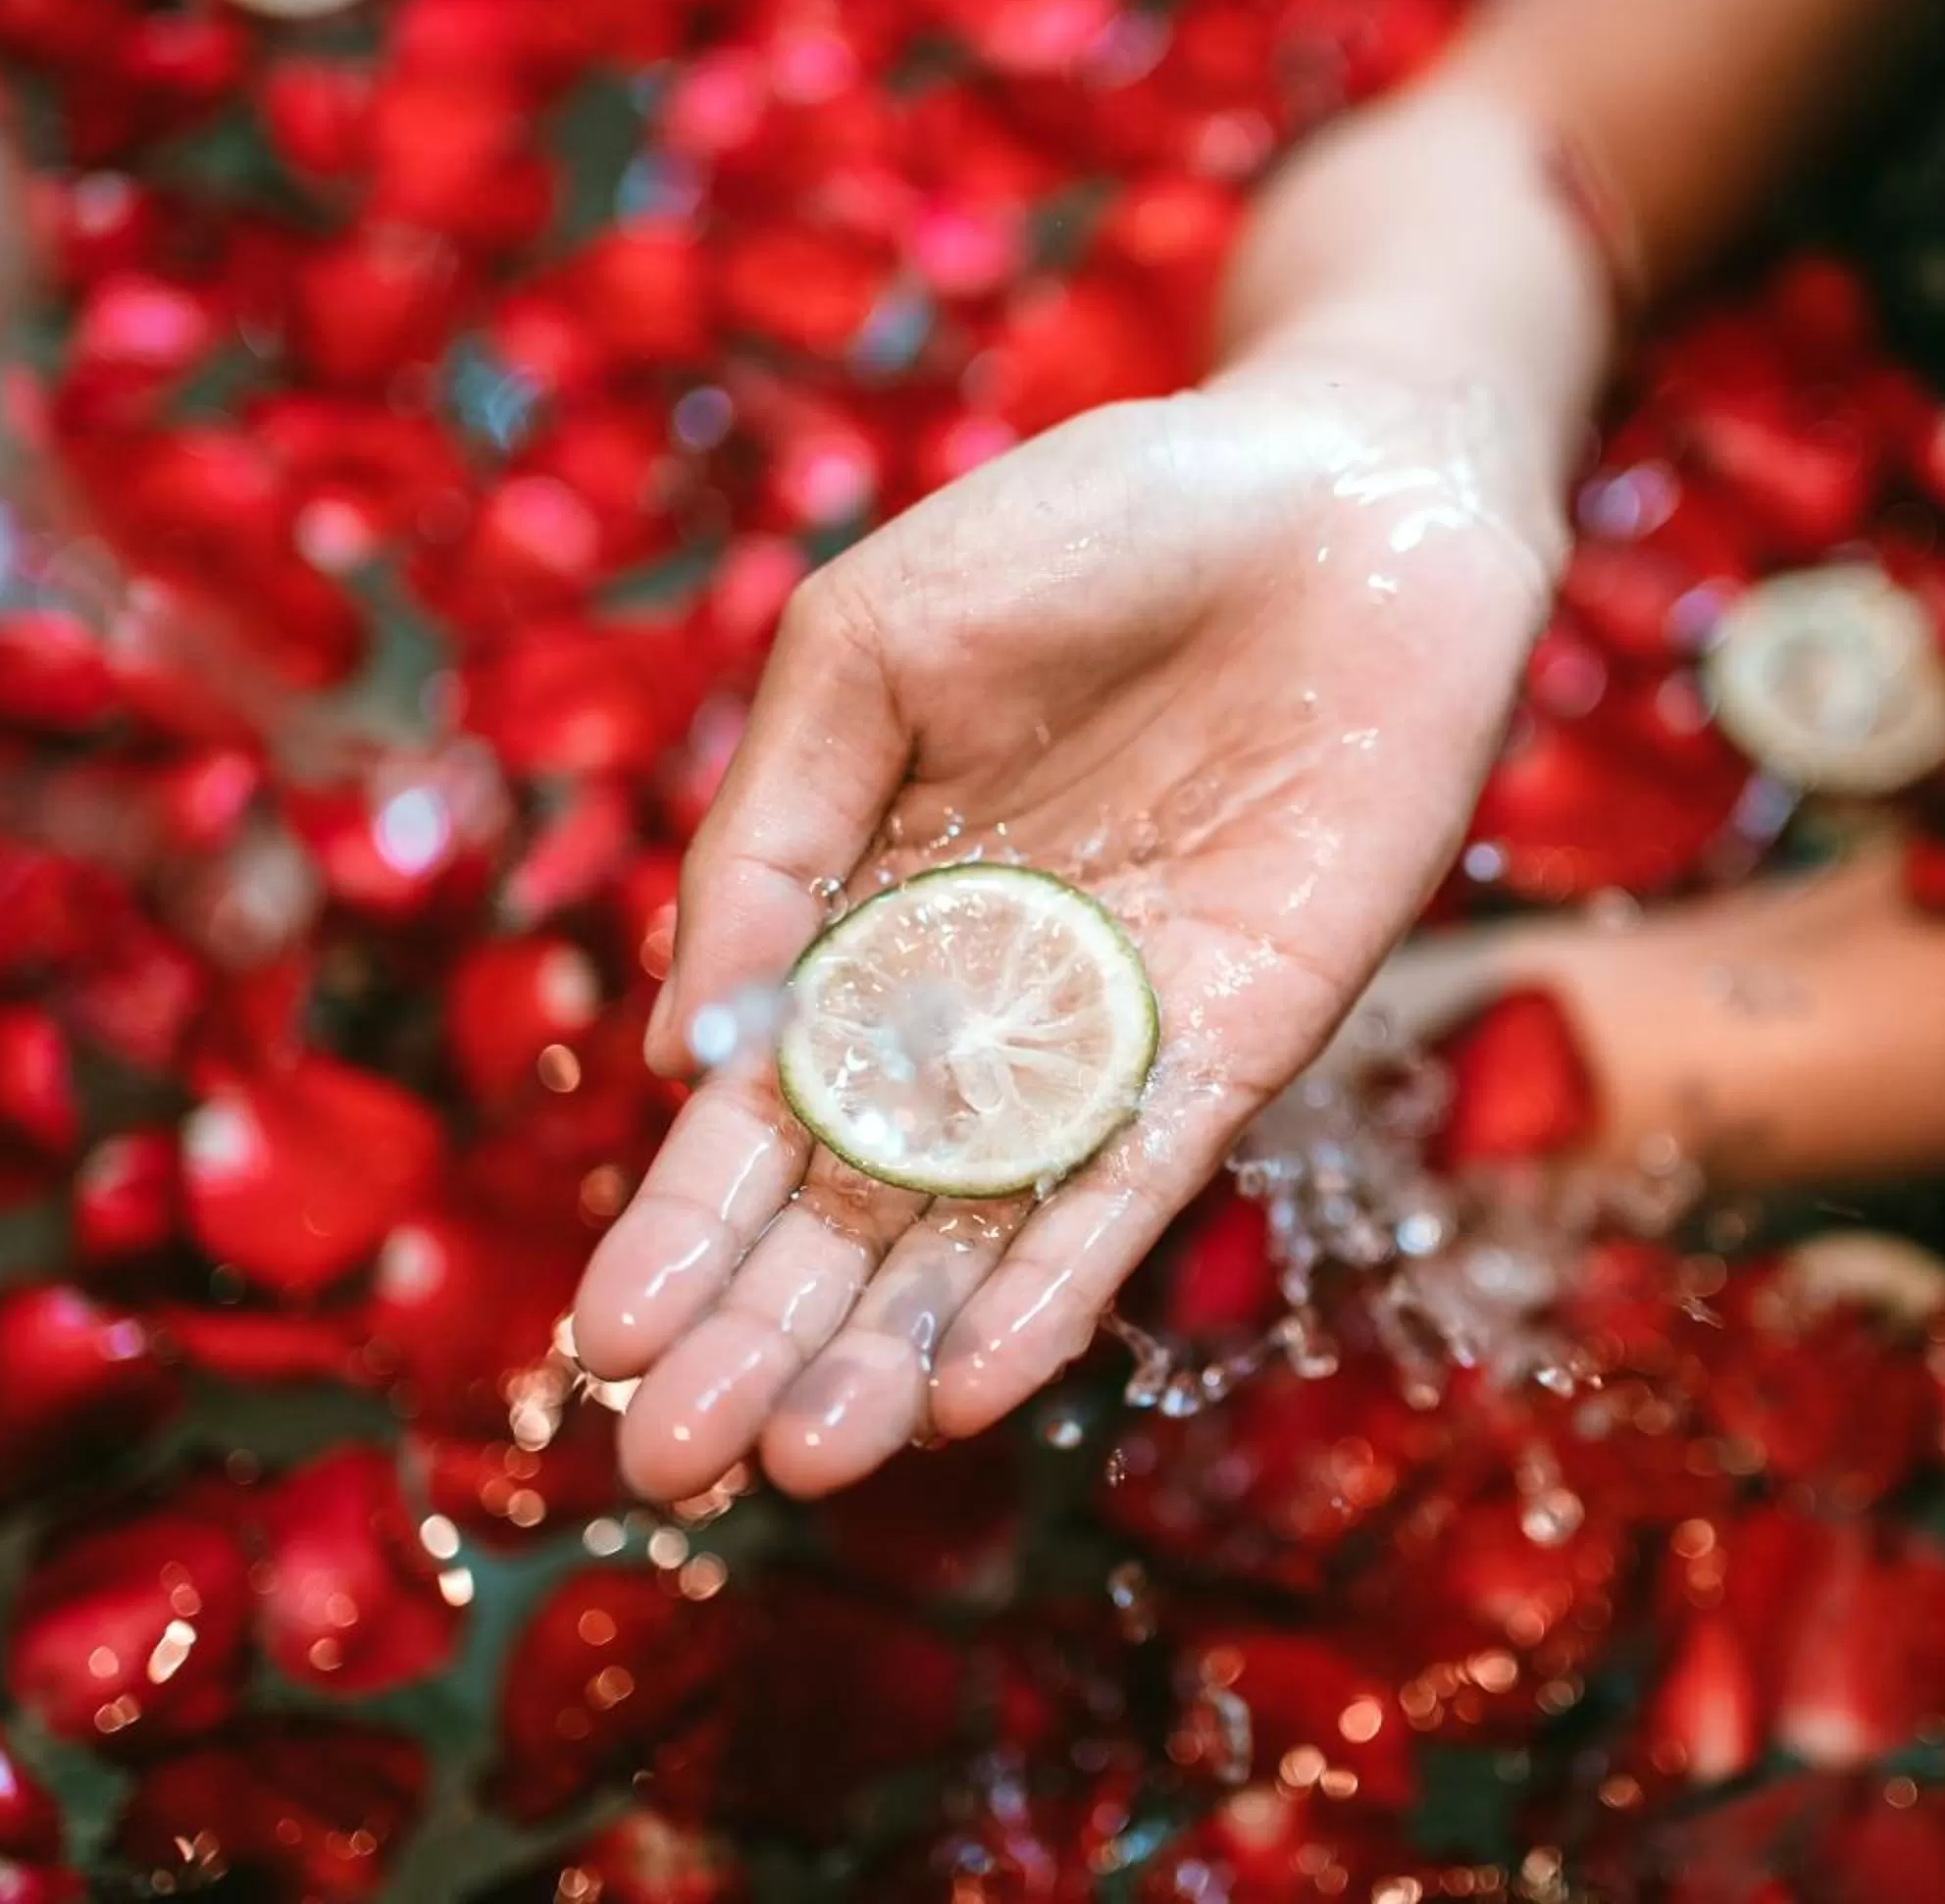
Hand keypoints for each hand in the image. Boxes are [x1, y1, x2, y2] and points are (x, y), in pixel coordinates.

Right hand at [572, 353, 1565, 1500]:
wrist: (1341, 487)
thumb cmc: (1095, 528)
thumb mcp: (871, 647)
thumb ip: (774, 835)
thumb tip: (687, 1050)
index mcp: (870, 917)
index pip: (762, 1115)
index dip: (686, 1229)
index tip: (603, 1347)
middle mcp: (983, 1006)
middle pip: (858, 1207)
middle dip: (764, 1333)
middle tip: (672, 1457)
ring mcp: (1112, 1034)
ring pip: (987, 1228)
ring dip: (895, 1346)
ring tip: (807, 1457)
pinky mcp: (1240, 1037)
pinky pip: (1139, 1181)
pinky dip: (1060, 1279)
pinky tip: (974, 1382)